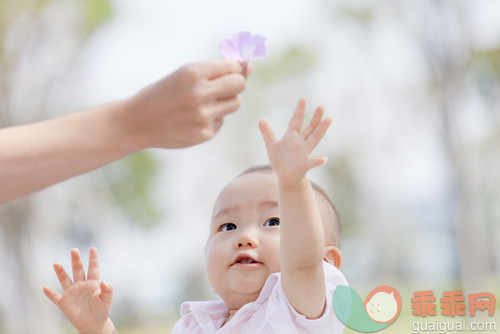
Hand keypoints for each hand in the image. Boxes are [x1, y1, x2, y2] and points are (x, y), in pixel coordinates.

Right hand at [43, 248, 114, 333]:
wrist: (93, 324)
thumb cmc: (101, 310)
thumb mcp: (107, 300)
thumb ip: (107, 290)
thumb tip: (104, 281)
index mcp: (93, 283)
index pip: (93, 269)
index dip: (93, 259)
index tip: (92, 248)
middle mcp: (81, 285)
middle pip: (78, 270)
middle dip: (76, 260)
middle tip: (74, 250)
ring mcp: (71, 293)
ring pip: (65, 280)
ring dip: (61, 272)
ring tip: (56, 263)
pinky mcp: (64, 303)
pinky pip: (56, 297)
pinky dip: (50, 293)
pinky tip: (45, 288)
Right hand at [124, 59, 246, 148]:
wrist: (136, 122)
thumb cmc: (163, 93)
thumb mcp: (183, 75)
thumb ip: (214, 71)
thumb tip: (249, 67)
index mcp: (193, 73)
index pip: (232, 67)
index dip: (236, 69)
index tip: (234, 71)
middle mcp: (199, 93)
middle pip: (239, 85)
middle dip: (236, 84)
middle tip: (223, 87)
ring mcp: (203, 115)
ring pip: (235, 103)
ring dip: (225, 101)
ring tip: (203, 103)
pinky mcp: (204, 134)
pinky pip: (221, 120)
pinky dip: (212, 118)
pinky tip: (192, 119)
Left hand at [258, 99, 331, 187]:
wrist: (285, 177)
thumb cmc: (280, 160)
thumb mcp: (271, 145)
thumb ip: (267, 132)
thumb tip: (261, 119)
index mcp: (292, 136)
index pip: (296, 121)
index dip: (299, 111)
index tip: (303, 99)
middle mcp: (300, 142)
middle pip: (310, 128)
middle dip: (315, 117)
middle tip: (322, 106)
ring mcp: (304, 152)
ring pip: (314, 139)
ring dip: (321, 129)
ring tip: (329, 119)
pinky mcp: (304, 164)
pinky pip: (312, 162)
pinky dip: (318, 161)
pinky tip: (324, 159)